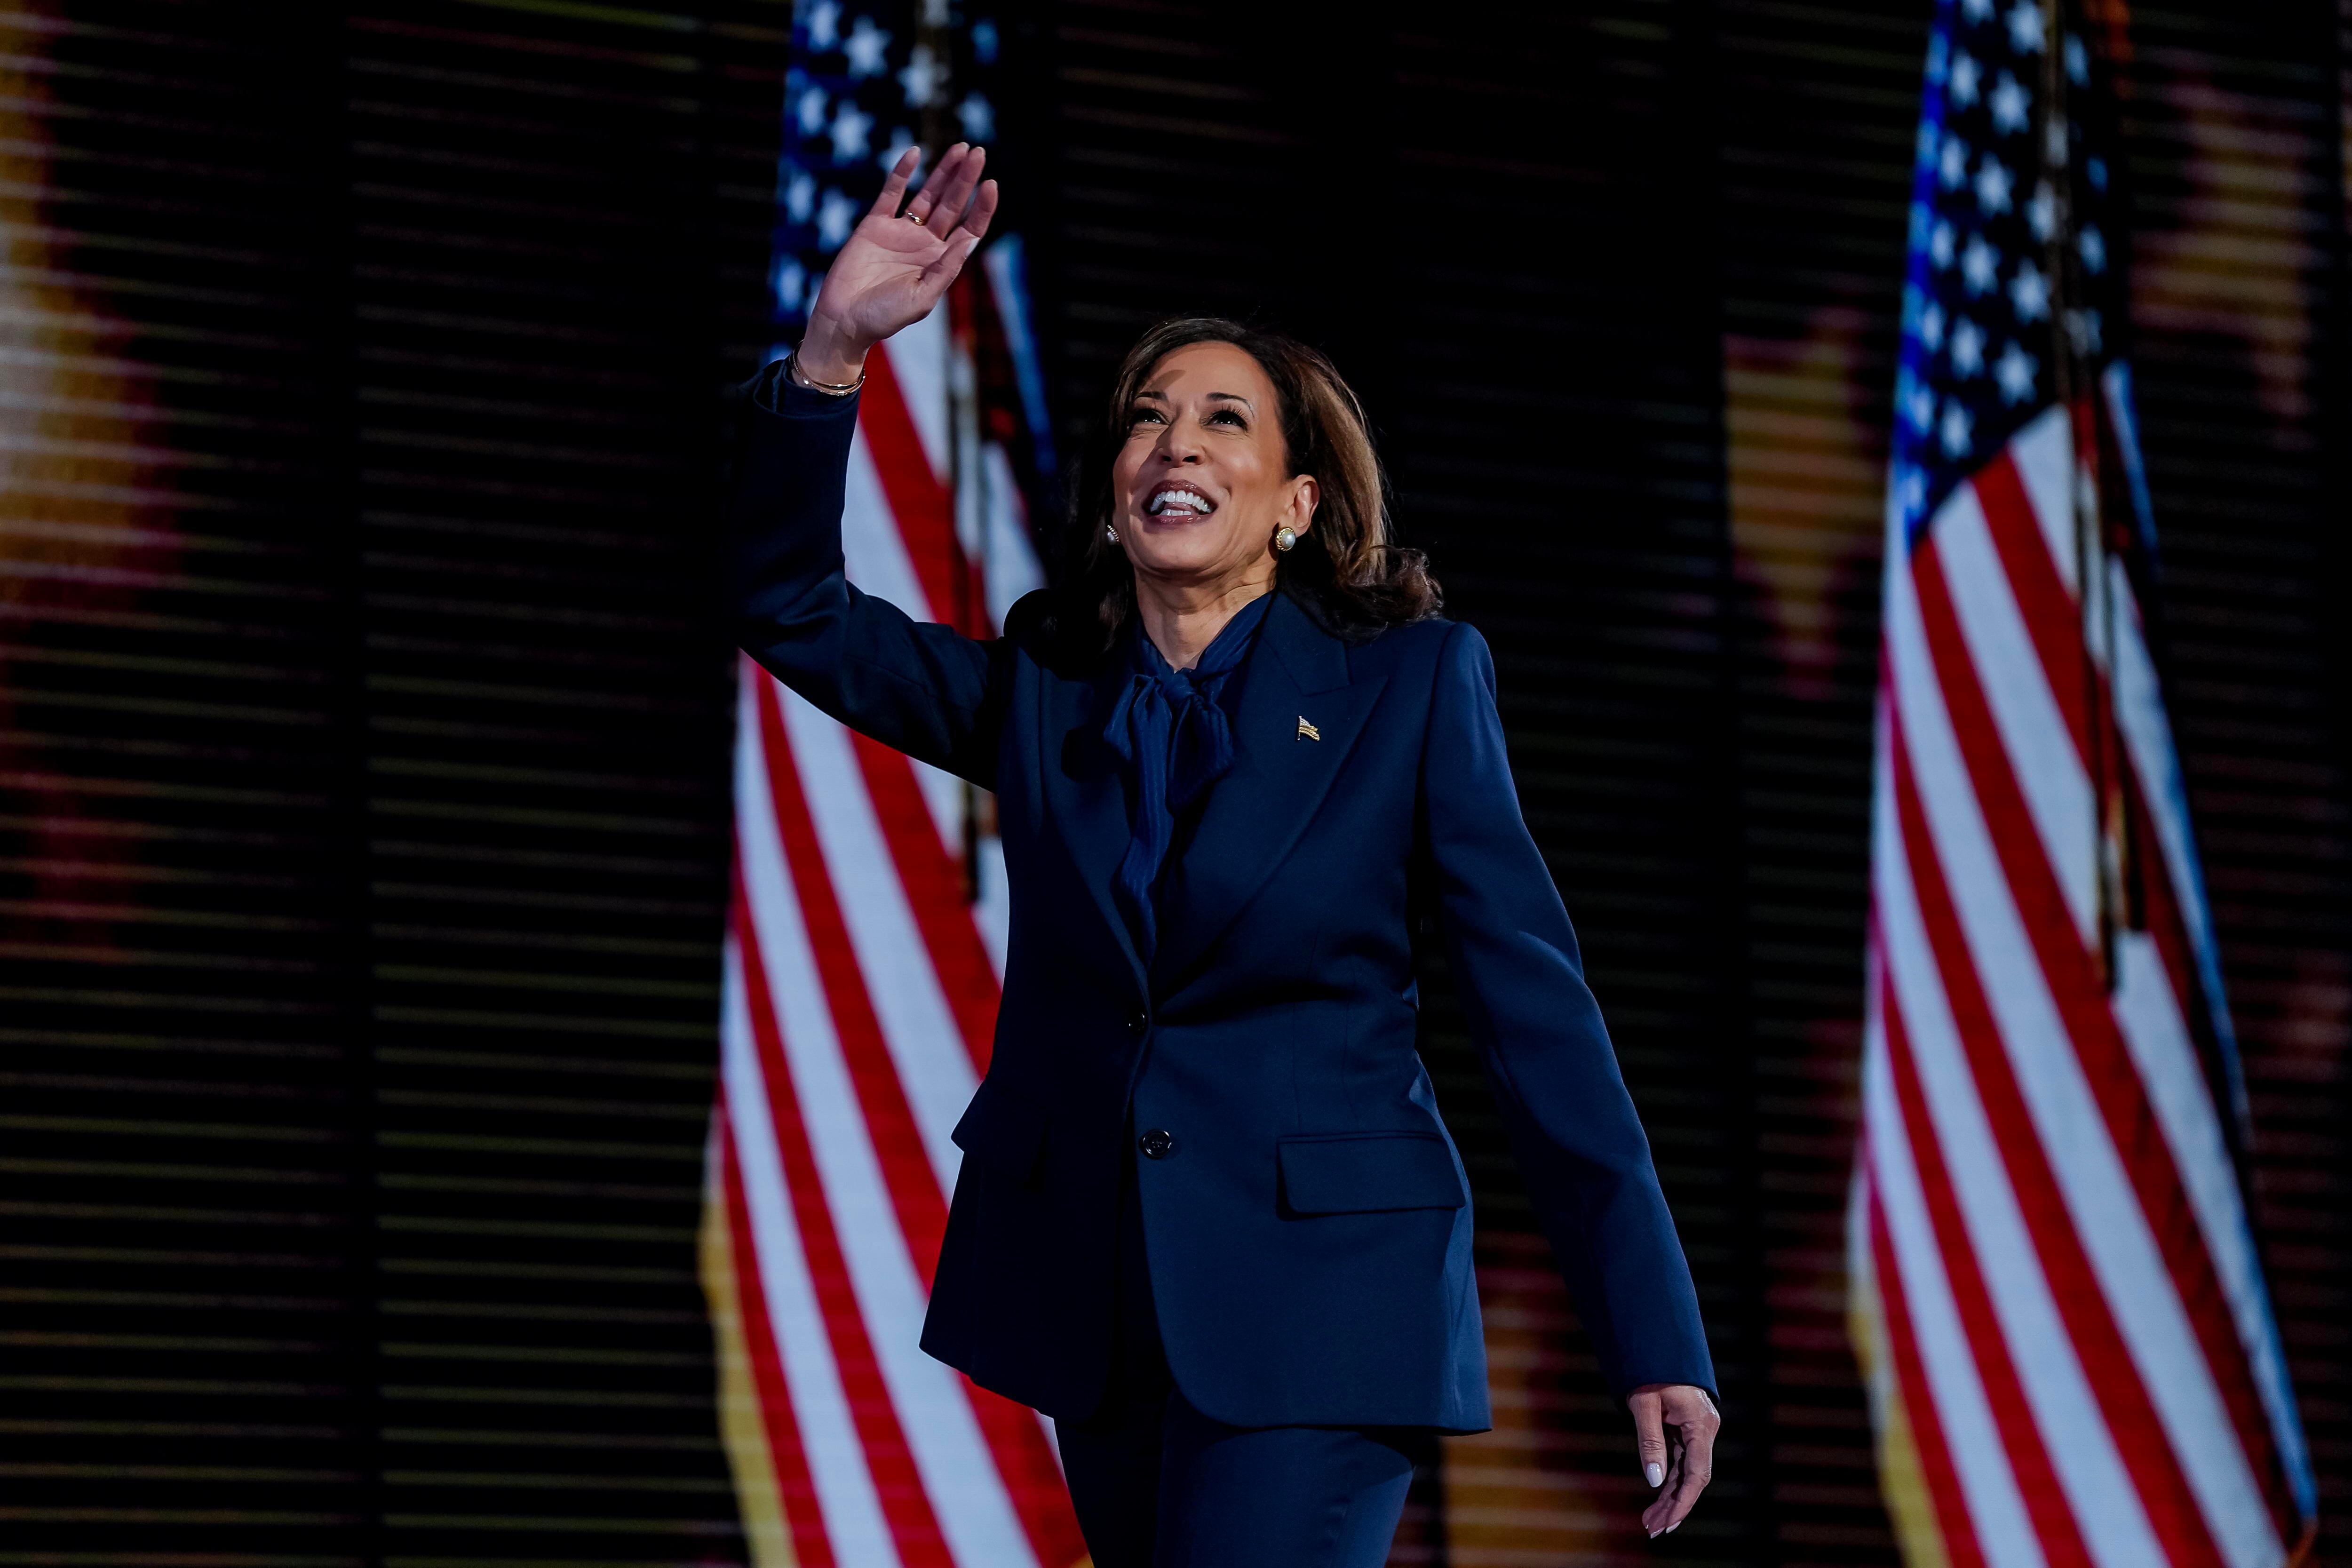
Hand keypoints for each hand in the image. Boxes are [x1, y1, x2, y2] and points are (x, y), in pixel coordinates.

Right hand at [798, 141, 998, 383]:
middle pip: (952, 204)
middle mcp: (925, 243)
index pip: (969, 228)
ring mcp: (900, 231)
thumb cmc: (885, 317)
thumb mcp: (922, 297)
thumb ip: (947, 268)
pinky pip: (891, 192)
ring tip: (960, 149)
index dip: (982, 207)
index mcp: (941, 262)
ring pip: (927, 194)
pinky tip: (915, 153)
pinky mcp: (874, 224)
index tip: (990, 184)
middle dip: (965, 179)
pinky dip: (902, 173)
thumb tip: (970, 238)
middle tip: (979, 152)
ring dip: (943, 171)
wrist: (843, 320)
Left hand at [1628, 1382, 1717, 1538]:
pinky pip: (1681, 1461)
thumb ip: (1650, 1441)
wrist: (1657, 1344)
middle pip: (1693, 1477)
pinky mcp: (1688, 1430)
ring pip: (1687, 1472)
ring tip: (1650, 1522)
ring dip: (1670, 1496)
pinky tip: (1657, 1499)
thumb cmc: (1650, 1369)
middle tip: (1654, 1530)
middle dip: (1674, 1505)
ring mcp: (1698, 1430)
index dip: (1684, 1500)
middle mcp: (1705, 1430)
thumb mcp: (1644, 1403)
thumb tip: (1653, 1481)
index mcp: (1701, 1424)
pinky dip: (1669, 1480)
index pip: (1697, 1473)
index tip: (1670, 1522)